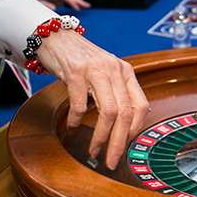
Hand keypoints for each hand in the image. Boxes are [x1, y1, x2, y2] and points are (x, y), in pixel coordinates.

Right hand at [36, 29, 149, 168]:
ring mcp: (96, 70)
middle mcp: (115, 70)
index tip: (127, 146)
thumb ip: (117, 92)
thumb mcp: (106, 72)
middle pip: (125, 114)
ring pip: (108, 112)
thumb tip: (127, 124)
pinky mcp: (76, 72)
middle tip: (112, 160)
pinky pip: (81, 105)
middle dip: (119, 142)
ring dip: (101, 137)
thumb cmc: (81, 59)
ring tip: (93, 150)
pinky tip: (72, 128)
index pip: (141, 105)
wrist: (55, 36)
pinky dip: (76, 121)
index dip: (136, 130)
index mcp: (126, 72)